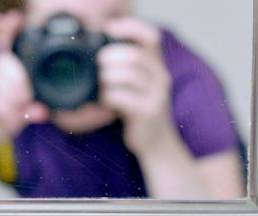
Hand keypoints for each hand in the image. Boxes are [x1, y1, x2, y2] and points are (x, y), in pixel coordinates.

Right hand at [0, 13, 47, 160]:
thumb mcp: (17, 118)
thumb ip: (30, 112)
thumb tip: (43, 112)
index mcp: (1, 72)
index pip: (5, 46)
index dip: (9, 31)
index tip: (15, 18)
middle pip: (8, 62)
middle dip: (21, 82)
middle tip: (25, 100)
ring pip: (0, 79)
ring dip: (13, 97)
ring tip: (17, 112)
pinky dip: (4, 109)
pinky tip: (7, 117)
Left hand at [98, 18, 174, 155]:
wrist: (159, 145)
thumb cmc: (141, 113)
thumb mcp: (137, 87)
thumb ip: (125, 69)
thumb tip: (96, 55)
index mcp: (157, 67)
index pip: (151, 36)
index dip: (130, 28)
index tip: (109, 30)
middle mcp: (161, 78)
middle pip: (135, 55)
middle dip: (110, 56)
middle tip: (98, 64)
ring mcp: (157, 96)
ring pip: (129, 75)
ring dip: (107, 77)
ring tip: (100, 84)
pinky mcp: (148, 113)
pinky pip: (122, 97)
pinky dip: (107, 96)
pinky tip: (104, 100)